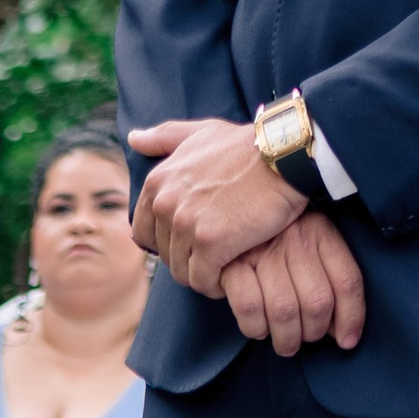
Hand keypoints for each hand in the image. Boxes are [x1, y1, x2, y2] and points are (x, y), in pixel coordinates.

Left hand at [129, 116, 304, 293]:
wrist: (284, 156)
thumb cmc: (247, 146)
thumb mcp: (203, 132)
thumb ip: (165, 137)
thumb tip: (134, 139)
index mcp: (158, 181)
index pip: (144, 232)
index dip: (168, 241)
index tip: (193, 240)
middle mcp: (166, 204)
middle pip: (165, 255)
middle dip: (188, 258)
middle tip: (216, 252)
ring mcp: (186, 224)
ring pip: (182, 272)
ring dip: (203, 274)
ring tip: (226, 264)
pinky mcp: (210, 243)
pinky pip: (203, 281)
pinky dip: (216, 285)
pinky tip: (232, 274)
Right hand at [219, 214, 368, 356]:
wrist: (235, 209)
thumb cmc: (279, 238)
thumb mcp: (313, 242)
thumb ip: (332, 279)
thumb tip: (344, 332)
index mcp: (321, 231)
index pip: (347, 281)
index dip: (352, 317)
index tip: (347, 341)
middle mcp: (295, 239)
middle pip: (317, 302)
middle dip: (314, 332)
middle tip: (307, 337)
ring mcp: (263, 251)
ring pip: (285, 310)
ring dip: (287, 339)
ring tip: (287, 343)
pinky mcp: (233, 264)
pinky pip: (250, 309)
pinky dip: (256, 328)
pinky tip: (260, 328)